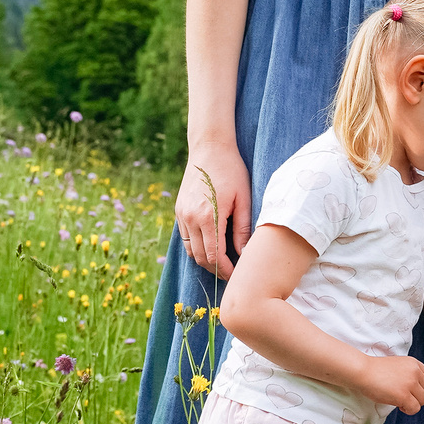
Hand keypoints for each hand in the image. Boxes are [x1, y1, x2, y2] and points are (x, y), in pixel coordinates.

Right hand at [176, 141, 249, 276]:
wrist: (209, 147)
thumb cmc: (232, 170)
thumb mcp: (243, 199)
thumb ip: (242, 228)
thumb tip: (244, 254)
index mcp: (209, 216)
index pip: (215, 256)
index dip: (226, 270)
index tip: (237, 275)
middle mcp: (191, 218)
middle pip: (200, 257)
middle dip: (215, 269)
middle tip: (231, 273)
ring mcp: (182, 214)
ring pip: (190, 250)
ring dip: (204, 260)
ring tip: (221, 263)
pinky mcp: (179, 210)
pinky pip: (185, 238)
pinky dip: (196, 247)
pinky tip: (210, 246)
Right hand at [357, 355, 423, 415]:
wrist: (362, 371)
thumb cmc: (375, 370)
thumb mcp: (398, 365)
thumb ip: (409, 373)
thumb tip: (416, 389)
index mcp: (414, 363)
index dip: (421, 388)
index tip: (411, 391)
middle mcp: (415, 372)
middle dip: (416, 396)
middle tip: (403, 397)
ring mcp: (410, 383)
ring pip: (422, 401)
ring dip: (412, 404)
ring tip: (399, 401)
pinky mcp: (404, 395)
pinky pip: (414, 408)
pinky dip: (408, 410)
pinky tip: (399, 406)